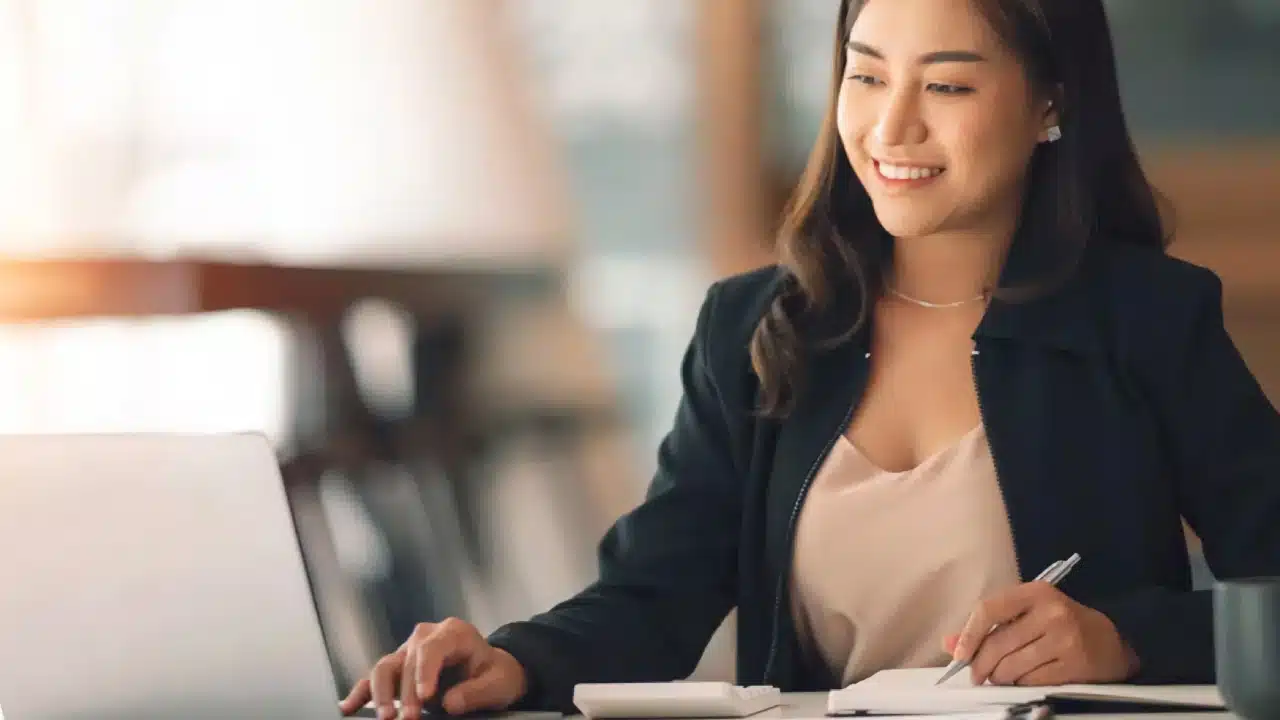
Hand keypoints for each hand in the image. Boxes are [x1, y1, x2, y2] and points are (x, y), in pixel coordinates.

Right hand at [338, 617, 528, 718]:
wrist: (489, 672)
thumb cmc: (495, 674)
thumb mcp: (499, 683)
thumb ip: (477, 691)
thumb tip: (450, 702)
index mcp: (454, 633)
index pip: (433, 648)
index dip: (425, 671)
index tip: (425, 696)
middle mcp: (427, 638)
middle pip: (407, 661)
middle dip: (406, 693)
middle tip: (410, 719)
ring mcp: (409, 652)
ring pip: (385, 666)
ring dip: (381, 693)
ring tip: (386, 717)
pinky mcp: (398, 668)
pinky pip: (374, 679)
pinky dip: (361, 693)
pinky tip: (348, 707)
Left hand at [943, 581, 1139, 685]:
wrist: (1109, 642)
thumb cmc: (1060, 624)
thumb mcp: (1027, 613)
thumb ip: (989, 625)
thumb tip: (949, 643)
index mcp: (1036, 592)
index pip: (989, 609)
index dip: (969, 634)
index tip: (959, 654)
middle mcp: (1051, 613)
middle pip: (998, 644)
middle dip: (981, 665)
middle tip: (978, 675)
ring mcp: (1065, 639)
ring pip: (1012, 667)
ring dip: (1000, 677)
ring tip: (1001, 676)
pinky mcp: (1075, 665)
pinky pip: (1031, 681)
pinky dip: (1021, 684)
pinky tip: (1024, 680)